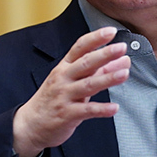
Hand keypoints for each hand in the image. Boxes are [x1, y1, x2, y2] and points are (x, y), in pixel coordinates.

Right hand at [13, 27, 130, 156]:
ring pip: (88, 85)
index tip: (111, 31)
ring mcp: (64, 96)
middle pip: (85, 63)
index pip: (80, 47)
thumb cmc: (54, 99)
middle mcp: (63, 78)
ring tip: (124, 73)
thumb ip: (99, 70)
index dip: (95, 38)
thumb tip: (122, 60)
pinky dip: (101, 109)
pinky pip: (86, 110)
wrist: (31, 124)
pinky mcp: (67, 114)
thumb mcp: (74, 81)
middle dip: (104, 54)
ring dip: (107, 79)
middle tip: (121, 47)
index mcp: (65, 67)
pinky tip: (114, 107)